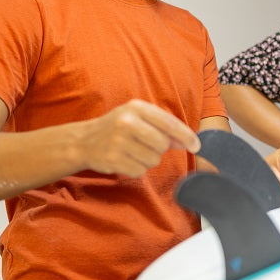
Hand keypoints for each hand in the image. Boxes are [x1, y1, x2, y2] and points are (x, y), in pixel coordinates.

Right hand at [79, 99, 200, 176]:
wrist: (83, 141)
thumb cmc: (117, 127)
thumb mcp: (138, 117)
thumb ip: (163, 126)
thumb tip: (188, 142)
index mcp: (136, 108)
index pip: (169, 123)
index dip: (186, 136)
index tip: (196, 146)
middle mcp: (126, 122)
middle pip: (163, 144)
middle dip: (160, 148)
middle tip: (146, 144)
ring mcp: (118, 142)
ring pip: (153, 159)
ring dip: (148, 159)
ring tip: (134, 151)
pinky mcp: (114, 160)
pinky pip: (140, 171)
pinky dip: (137, 168)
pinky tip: (126, 159)